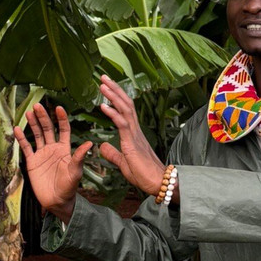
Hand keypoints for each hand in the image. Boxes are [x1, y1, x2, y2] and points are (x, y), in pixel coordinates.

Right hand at [14, 104, 92, 222]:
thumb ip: (79, 157)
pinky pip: (26, 147)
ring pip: (37, 135)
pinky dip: (21, 138)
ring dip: (33, 124)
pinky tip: (17, 129)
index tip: (59, 108)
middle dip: (44, 117)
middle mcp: (53, 148)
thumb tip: (89, 143)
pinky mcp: (32, 162)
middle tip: (38, 106)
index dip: (61, 119)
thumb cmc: (69, 187)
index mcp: (65, 149)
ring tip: (29, 113)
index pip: (64, 129)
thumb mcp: (75, 171)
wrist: (56, 201)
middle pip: (48, 129)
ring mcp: (42, 154)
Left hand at [97, 75, 165, 195]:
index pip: (124, 110)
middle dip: (114, 89)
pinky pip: (122, 124)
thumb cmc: (144, 175)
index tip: (107, 87)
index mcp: (133, 134)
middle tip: (104, 76)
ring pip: (125, 109)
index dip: (116, 97)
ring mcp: (135, 135)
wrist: (159, 183)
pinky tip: (103, 105)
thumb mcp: (123, 163)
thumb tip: (102, 146)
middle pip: (125, 104)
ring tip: (103, 84)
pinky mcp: (133, 143)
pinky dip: (113, 114)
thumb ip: (113, 153)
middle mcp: (136, 130)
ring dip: (113, 95)